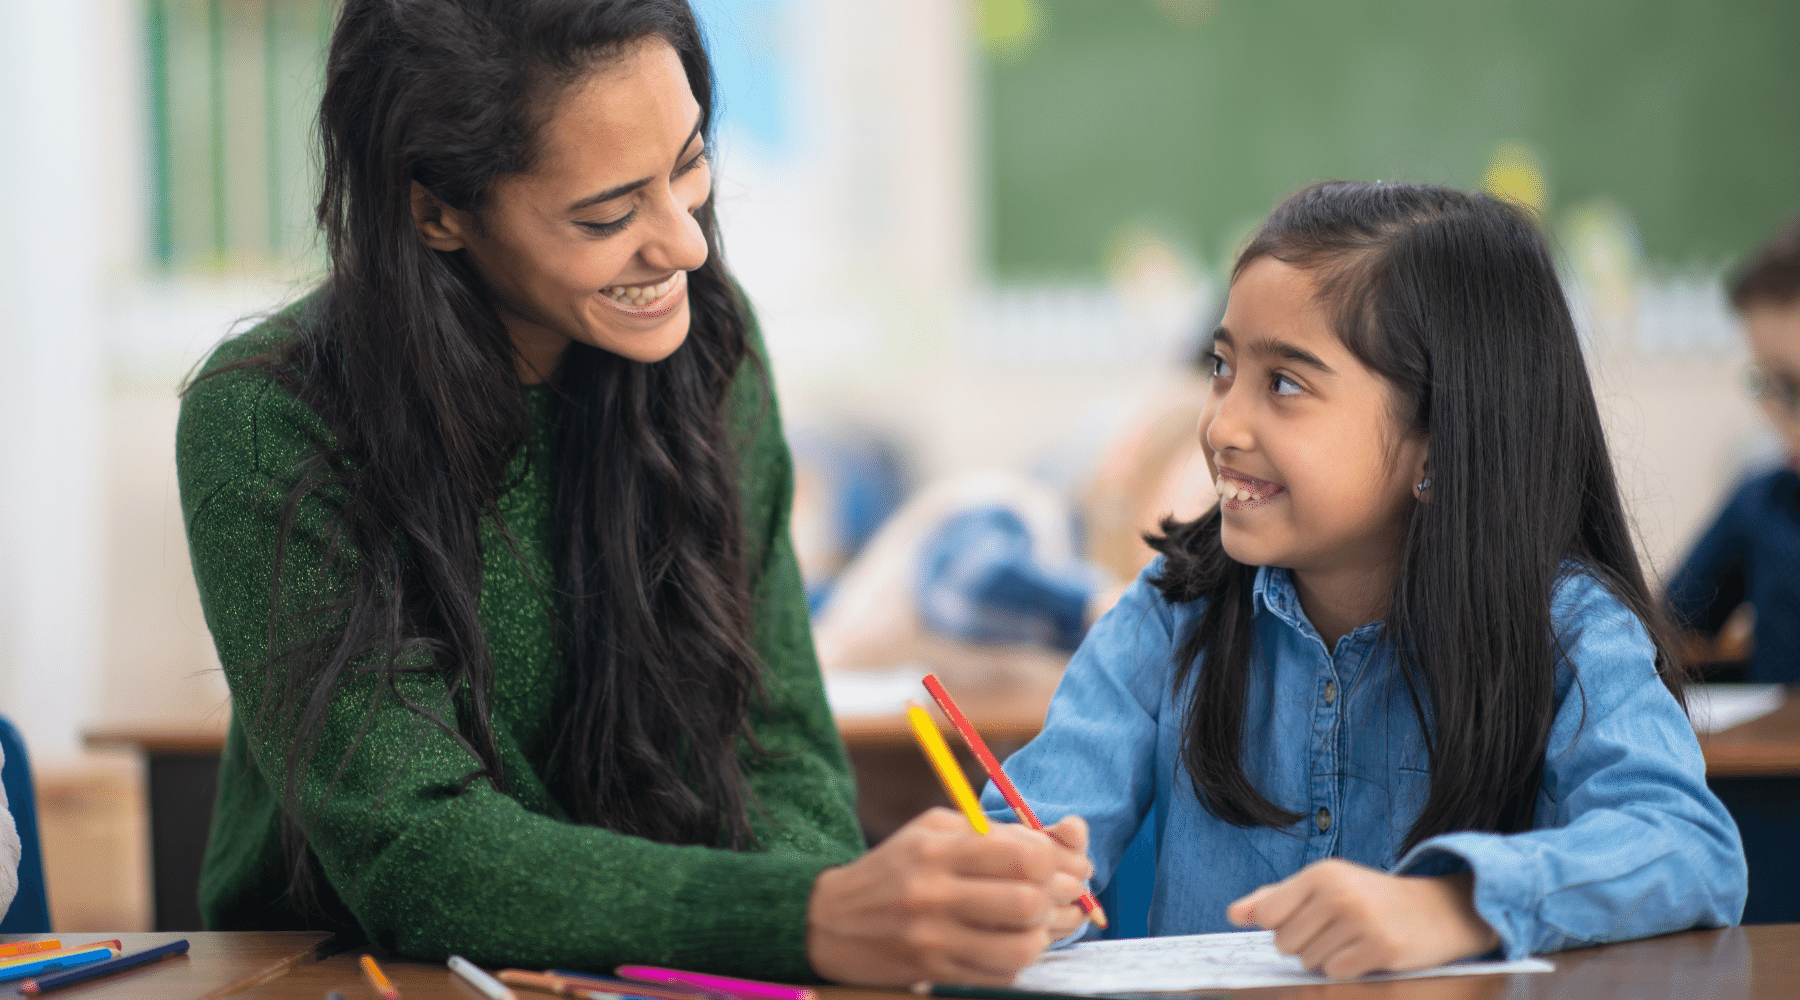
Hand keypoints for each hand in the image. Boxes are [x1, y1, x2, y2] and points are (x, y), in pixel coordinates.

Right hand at [806, 808, 1093, 985]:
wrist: (829, 920)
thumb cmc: (896, 867)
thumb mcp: (937, 830)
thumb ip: (999, 831)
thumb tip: (1070, 836)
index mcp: (937, 849)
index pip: (1023, 856)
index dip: (1057, 861)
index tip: (1060, 863)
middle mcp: (934, 894)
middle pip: (1027, 902)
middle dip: (1057, 898)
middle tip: (1061, 894)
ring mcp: (934, 939)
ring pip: (1021, 947)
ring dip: (1043, 934)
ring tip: (1039, 920)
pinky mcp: (935, 971)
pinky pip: (1001, 973)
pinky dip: (1020, 958)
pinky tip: (1014, 940)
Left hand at [1225, 859, 1499, 978]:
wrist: (1438, 909)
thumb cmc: (1370, 898)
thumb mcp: (1323, 887)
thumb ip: (1275, 899)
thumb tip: (1233, 914)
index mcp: (1321, 873)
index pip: (1267, 916)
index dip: (1282, 926)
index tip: (1307, 919)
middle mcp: (1339, 893)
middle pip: (1285, 944)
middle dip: (1306, 944)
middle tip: (1338, 929)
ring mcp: (1361, 920)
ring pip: (1310, 962)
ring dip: (1329, 957)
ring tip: (1355, 938)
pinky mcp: (1381, 948)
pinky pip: (1337, 973)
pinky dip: (1349, 969)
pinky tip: (1368, 952)